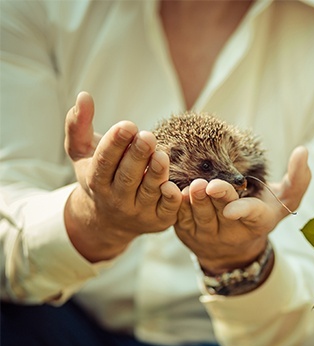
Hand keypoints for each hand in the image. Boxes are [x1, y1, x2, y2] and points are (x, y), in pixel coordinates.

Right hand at [64, 92, 182, 261]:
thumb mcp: (82, 152)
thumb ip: (78, 125)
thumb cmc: (99, 176)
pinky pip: (167, 211)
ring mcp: (139, 211)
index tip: (127, 125)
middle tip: (147, 136)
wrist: (109, 220)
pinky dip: (172, 200)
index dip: (115, 144)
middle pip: (127, 177)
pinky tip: (175, 186)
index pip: (104, 162)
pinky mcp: (159, 220)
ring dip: (155, 174)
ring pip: (148, 193)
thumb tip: (84, 96)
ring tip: (161, 155)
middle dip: (137, 157)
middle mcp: (116, 198)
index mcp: (96, 180)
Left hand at [174, 146, 310, 273]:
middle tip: (208, 186)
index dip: (241, 211)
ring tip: (190, 185)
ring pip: (198, 214)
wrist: (233, 244)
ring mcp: (207, 231)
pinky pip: (178, 215)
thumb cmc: (263, 211)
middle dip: (215, 200)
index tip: (232, 210)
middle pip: (220, 212)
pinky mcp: (186, 229)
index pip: (250, 215)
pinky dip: (174, 203)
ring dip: (193, 201)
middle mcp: (231, 230)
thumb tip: (302, 151)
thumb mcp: (286, 199)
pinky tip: (170, 188)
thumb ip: (299, 177)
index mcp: (257, 221)